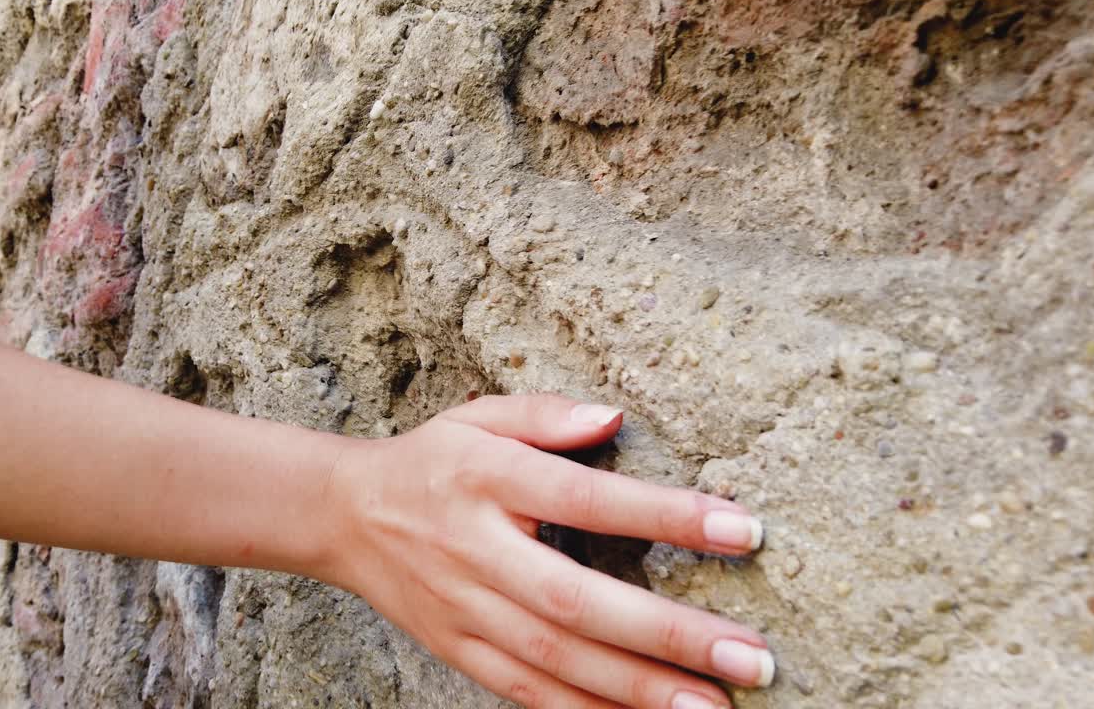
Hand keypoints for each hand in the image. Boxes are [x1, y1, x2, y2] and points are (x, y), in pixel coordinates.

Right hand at [324, 394, 772, 708]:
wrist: (342, 517)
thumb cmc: (430, 462)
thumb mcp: (479, 416)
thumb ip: (546, 414)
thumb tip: (616, 418)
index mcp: (487, 477)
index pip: (586, 499)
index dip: (665, 517)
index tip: (744, 530)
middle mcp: (476, 549)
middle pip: (577, 601)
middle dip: (669, 635)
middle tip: (751, 656)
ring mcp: (463, 609)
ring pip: (556, 662)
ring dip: (639, 690)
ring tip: (714, 708)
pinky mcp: (457, 650)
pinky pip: (526, 693)